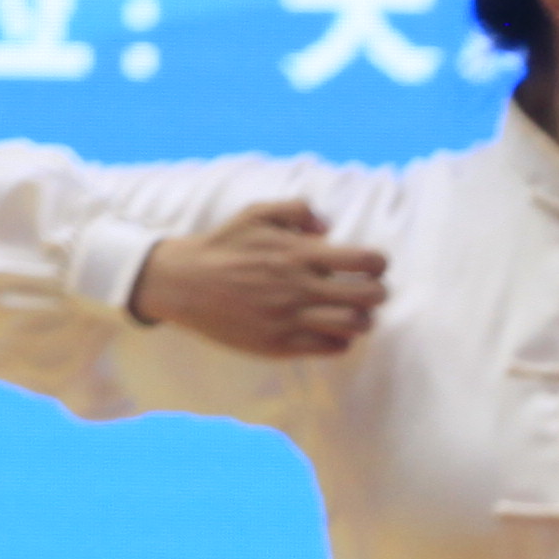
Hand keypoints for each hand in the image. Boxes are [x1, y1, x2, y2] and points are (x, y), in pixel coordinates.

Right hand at [128, 198, 389, 354]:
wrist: (182, 283)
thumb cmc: (224, 246)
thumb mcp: (257, 213)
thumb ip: (298, 210)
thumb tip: (328, 228)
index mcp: (298, 254)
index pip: (367, 261)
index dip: (377, 264)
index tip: (369, 266)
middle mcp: (298, 288)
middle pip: (370, 296)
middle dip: (377, 293)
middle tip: (366, 291)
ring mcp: (289, 319)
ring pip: (355, 325)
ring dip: (362, 319)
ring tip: (350, 313)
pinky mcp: (277, 345)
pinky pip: (331, 347)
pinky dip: (340, 339)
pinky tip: (329, 329)